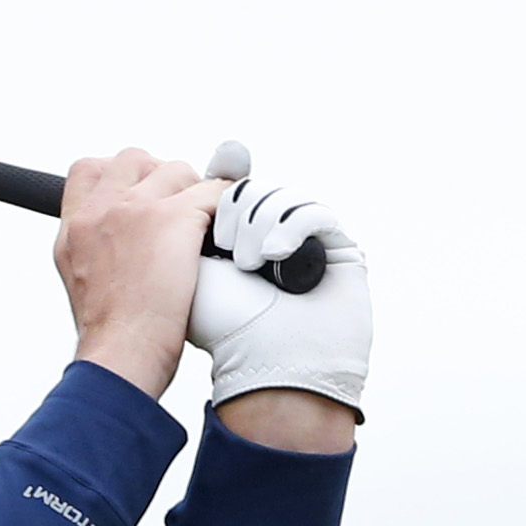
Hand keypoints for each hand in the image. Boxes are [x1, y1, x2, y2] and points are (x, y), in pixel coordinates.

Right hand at [57, 148, 227, 399]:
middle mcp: (98, 212)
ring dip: (194, 194)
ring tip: (200, 230)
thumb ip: (98, 252)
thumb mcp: (83, 285)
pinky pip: (213, 191)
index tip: (140, 197)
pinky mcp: (171, 219)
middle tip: (177, 209)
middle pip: (133, 159)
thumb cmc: (111, 339)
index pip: (89, 171)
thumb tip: (129, 243)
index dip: (121, 176)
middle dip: (160, 177)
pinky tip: (223, 233)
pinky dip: (223, 206)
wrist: (120, 359)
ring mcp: (133, 211)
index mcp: (73, 229)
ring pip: (176, 170)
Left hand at [190, 175, 369, 418]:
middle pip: (257, 190)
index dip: (224, 192)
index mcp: (238, 243)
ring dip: (261, 223)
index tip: (212, 207)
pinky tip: (275, 256)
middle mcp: (273, 241)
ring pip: (283, 198)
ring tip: (249, 262)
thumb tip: (206, 160)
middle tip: (229, 249)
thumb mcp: (190, 265)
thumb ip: (187, 214)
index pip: (233, 192)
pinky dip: (291, 227)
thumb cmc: (226, 329)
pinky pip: (314, 213)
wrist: (266, 365)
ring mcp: (307, 244)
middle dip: (239, 211)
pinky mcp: (338, 250)